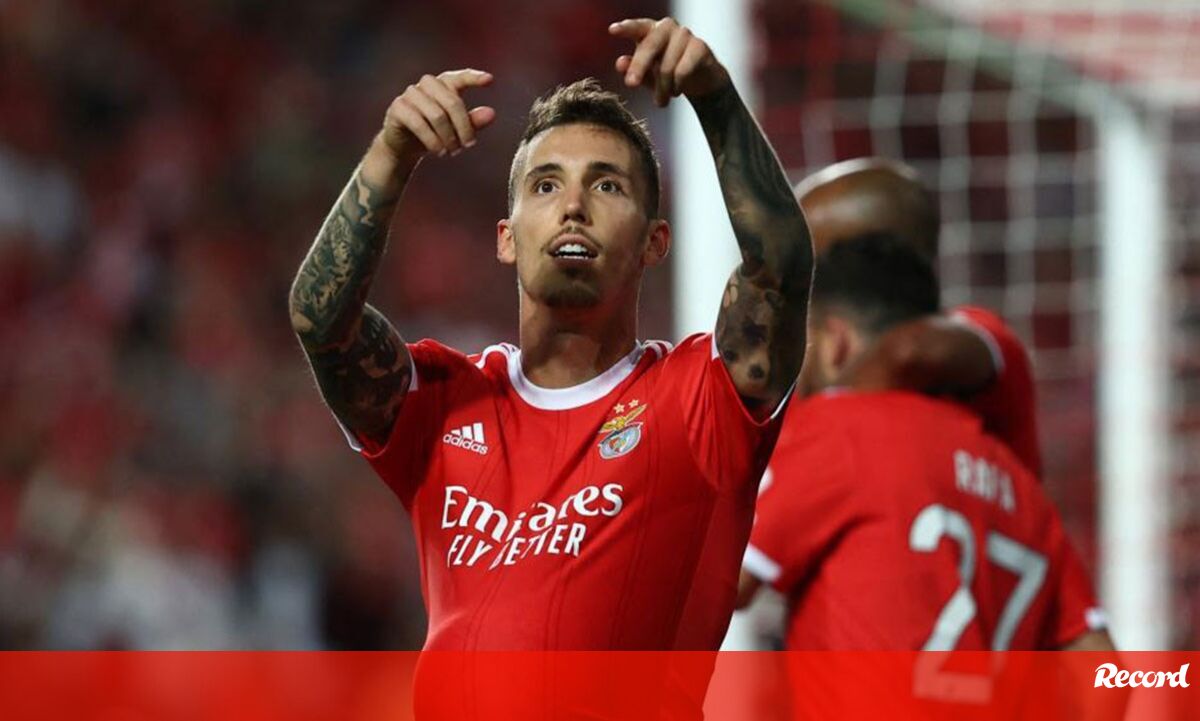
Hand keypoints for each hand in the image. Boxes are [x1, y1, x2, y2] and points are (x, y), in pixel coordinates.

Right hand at [379, 69, 496, 162]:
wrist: (403, 146)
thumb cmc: (433, 133)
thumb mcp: (456, 129)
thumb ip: (473, 121)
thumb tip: (491, 113)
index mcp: (443, 84)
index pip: (460, 77)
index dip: (474, 77)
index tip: (490, 80)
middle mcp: (427, 84)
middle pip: (452, 102)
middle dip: (463, 127)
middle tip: (468, 145)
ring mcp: (410, 94)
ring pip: (437, 115)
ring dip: (448, 137)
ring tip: (452, 151)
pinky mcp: (398, 108)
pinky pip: (419, 124)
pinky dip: (432, 141)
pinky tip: (439, 151)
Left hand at [609, 17, 730, 106]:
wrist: (702, 81)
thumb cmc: (668, 73)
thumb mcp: (647, 74)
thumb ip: (633, 69)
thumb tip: (620, 64)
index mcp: (650, 30)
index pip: (636, 27)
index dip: (625, 28)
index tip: (612, 31)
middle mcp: (667, 27)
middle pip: (649, 46)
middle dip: (638, 67)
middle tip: (631, 84)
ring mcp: (685, 35)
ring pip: (666, 65)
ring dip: (662, 89)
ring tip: (661, 101)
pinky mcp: (700, 47)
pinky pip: (682, 71)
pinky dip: (677, 86)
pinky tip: (676, 91)